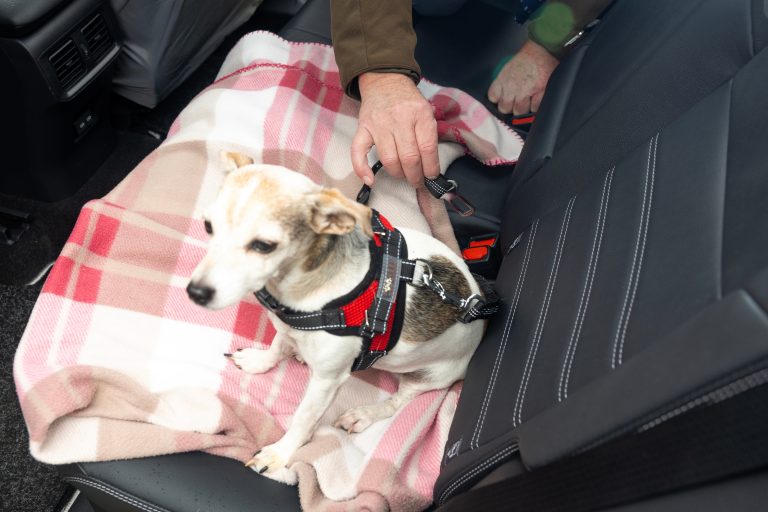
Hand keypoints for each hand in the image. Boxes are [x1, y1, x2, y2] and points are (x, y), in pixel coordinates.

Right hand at [352, 72, 439, 186]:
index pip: (427, 149)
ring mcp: (379, 124)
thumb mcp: (426, 112)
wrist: (384, 81)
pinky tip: (370, 180)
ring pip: (389, 159)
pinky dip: (362, 169)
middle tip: (418, 181)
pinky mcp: (363, 128)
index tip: (431, 176)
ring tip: (403, 176)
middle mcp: (399, 119)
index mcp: (419, 114)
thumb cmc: (408, 101)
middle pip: (409, 158)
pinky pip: (358, 152)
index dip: (431, 168)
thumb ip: (429, 136)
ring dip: (397, 174)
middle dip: (415, 176)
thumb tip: (431, 167)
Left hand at [488, 39, 558, 114]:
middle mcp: (512, 87)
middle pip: (505, 108)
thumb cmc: (527, 56)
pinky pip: (534, 108)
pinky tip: (535, 101)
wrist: (542, 49)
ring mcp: (525, 91)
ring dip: (522, 109)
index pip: (493, 97)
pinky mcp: (539, 93)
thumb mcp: (508, 67)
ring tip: (525, 103)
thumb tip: (501, 94)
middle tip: (514, 104)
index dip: (497, 100)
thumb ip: (503, 81)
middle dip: (509, 107)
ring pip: (519, 111)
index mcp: (502, 79)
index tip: (501, 100)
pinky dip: (535, 107)